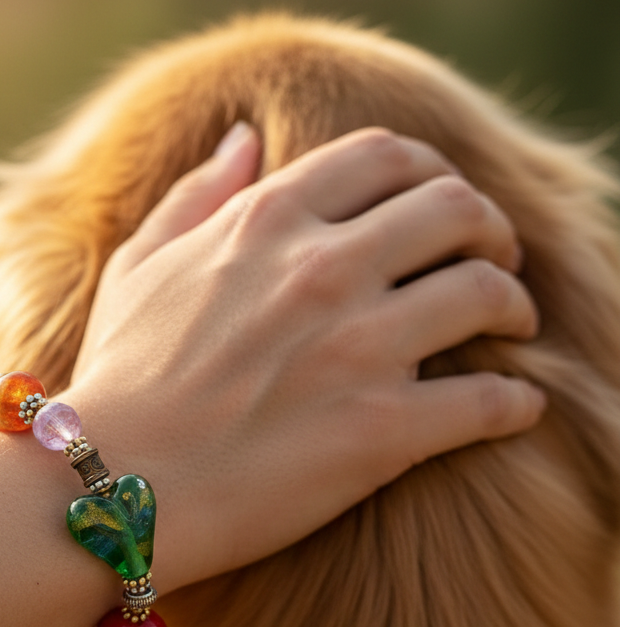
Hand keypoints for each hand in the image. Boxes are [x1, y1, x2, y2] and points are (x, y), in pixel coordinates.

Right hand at [63, 124, 543, 591]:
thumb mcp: (141, 267)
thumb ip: (198, 195)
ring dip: (515, 305)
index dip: (431, 174)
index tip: (439, 209)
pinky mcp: (383, 431)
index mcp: (266, 223)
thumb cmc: (119, 381)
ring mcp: (357, 348)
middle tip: (495, 260)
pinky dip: (514, 403)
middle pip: (456, 209)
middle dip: (490, 229)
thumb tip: (246, 138)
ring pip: (488, 293)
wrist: (111, 487)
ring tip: (512, 328)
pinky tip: (512, 409)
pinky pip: (489, 401)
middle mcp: (321, 270)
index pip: (385, 157)